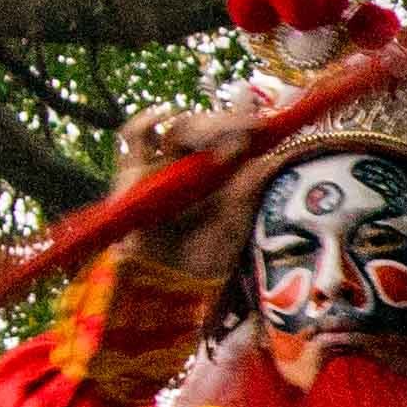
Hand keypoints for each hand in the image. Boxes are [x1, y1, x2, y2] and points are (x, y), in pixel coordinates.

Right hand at [111, 100, 268, 283]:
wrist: (165, 288)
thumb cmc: (203, 261)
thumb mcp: (235, 222)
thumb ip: (249, 186)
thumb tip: (273, 155)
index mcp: (220, 173)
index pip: (233, 134)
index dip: (246, 120)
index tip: (264, 119)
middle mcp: (191, 165)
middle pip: (208, 127)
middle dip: (228, 124)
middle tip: (248, 129)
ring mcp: (162, 166)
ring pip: (179, 128)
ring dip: (202, 126)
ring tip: (222, 140)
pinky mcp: (132, 173)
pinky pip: (134, 138)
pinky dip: (146, 122)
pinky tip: (162, 117)